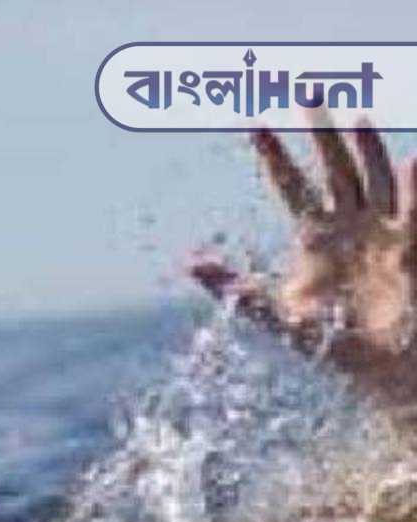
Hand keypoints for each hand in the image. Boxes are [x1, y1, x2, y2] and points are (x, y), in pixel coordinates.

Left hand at [190, 112, 416, 401]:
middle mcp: (348, 224)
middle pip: (332, 167)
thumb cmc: (330, 343)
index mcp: (313, 235)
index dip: (271, 153)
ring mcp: (382, 230)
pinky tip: (410, 159)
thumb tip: (189, 262)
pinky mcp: (411, 246)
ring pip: (373, 176)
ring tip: (354, 114)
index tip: (251, 121)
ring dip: (364, 146)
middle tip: (305, 91)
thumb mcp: (274, 315)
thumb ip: (235, 287)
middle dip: (319, 131)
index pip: (288, 182)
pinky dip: (412, 184)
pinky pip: (414, 208)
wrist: (379, 368)